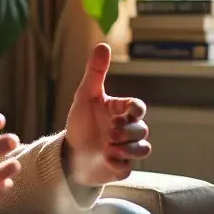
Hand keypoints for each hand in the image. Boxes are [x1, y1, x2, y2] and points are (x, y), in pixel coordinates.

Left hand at [64, 43, 150, 185]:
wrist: (70, 152)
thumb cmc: (81, 122)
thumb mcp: (85, 96)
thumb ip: (95, 72)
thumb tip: (103, 45)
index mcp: (121, 112)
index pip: (138, 108)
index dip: (136, 110)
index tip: (125, 111)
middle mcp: (127, 131)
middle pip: (142, 130)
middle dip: (128, 131)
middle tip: (111, 132)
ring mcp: (126, 150)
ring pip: (143, 150)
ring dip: (128, 149)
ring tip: (108, 147)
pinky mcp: (120, 168)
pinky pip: (129, 168)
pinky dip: (119, 164)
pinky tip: (106, 159)